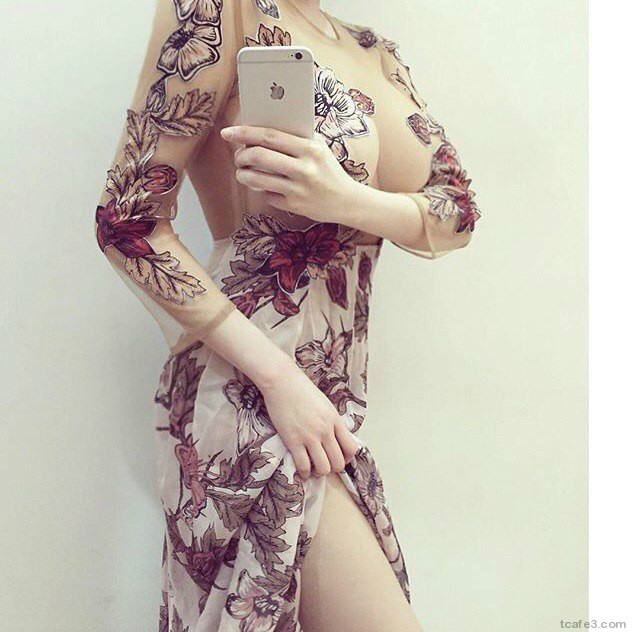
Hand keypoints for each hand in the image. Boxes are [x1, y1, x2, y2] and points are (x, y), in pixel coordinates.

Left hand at [220, 125, 360, 223]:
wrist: (347, 201)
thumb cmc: (329, 171)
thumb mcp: (320, 149)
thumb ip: (296, 139)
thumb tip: (262, 130)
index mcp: (310, 149)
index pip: (270, 136)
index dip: (245, 133)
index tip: (228, 132)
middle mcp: (304, 168)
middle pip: (259, 156)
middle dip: (241, 155)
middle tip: (238, 156)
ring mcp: (298, 189)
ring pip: (257, 179)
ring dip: (243, 174)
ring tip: (243, 171)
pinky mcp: (294, 206)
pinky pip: (267, 195)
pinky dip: (262, 190)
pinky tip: (266, 186)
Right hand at [257, 359, 360, 479]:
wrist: (282, 381)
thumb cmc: (302, 389)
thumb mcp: (324, 404)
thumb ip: (332, 421)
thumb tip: (336, 437)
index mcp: (335, 420)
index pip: (352, 448)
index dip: (347, 457)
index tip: (339, 456)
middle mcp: (326, 430)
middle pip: (339, 462)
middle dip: (333, 468)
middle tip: (325, 464)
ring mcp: (310, 436)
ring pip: (323, 468)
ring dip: (319, 472)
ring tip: (314, 468)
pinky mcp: (293, 441)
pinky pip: (303, 466)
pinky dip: (304, 472)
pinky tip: (302, 470)